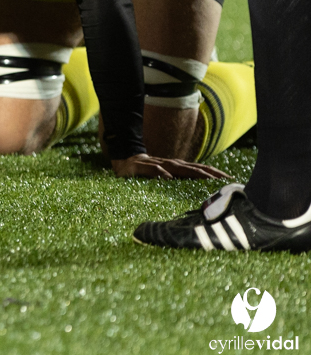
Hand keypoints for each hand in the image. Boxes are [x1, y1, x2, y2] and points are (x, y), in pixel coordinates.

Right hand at [111, 153, 229, 180]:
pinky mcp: (142, 167)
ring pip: (178, 167)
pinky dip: (161, 172)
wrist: (124, 162)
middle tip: (226, 179)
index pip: (199, 169)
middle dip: (210, 173)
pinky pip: (153, 170)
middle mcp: (170, 164)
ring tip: (207, 178)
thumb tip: (198, 193)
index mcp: (177, 167)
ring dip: (193, 172)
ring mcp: (157, 164)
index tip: (230, 179)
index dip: (214, 173)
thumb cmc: (147, 172)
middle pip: (193, 168)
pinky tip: (168, 177)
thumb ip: (179, 182)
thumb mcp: (165, 178)